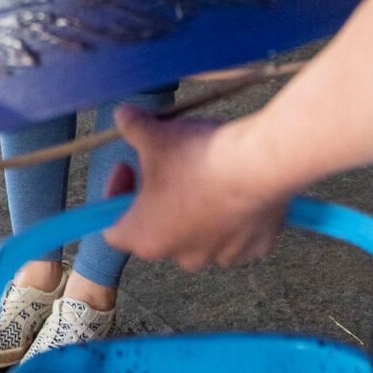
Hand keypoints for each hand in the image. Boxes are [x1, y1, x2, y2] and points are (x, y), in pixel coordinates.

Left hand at [99, 111, 291, 270]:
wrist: (257, 164)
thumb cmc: (197, 158)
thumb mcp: (155, 136)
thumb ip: (133, 128)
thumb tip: (123, 115)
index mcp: (147, 238)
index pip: (114, 230)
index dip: (117, 196)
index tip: (129, 168)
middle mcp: (183, 257)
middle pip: (161, 231)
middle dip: (160, 200)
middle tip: (167, 166)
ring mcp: (223, 255)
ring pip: (202, 234)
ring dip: (198, 209)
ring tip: (205, 174)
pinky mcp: (255, 247)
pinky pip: (239, 233)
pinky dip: (235, 214)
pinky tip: (237, 185)